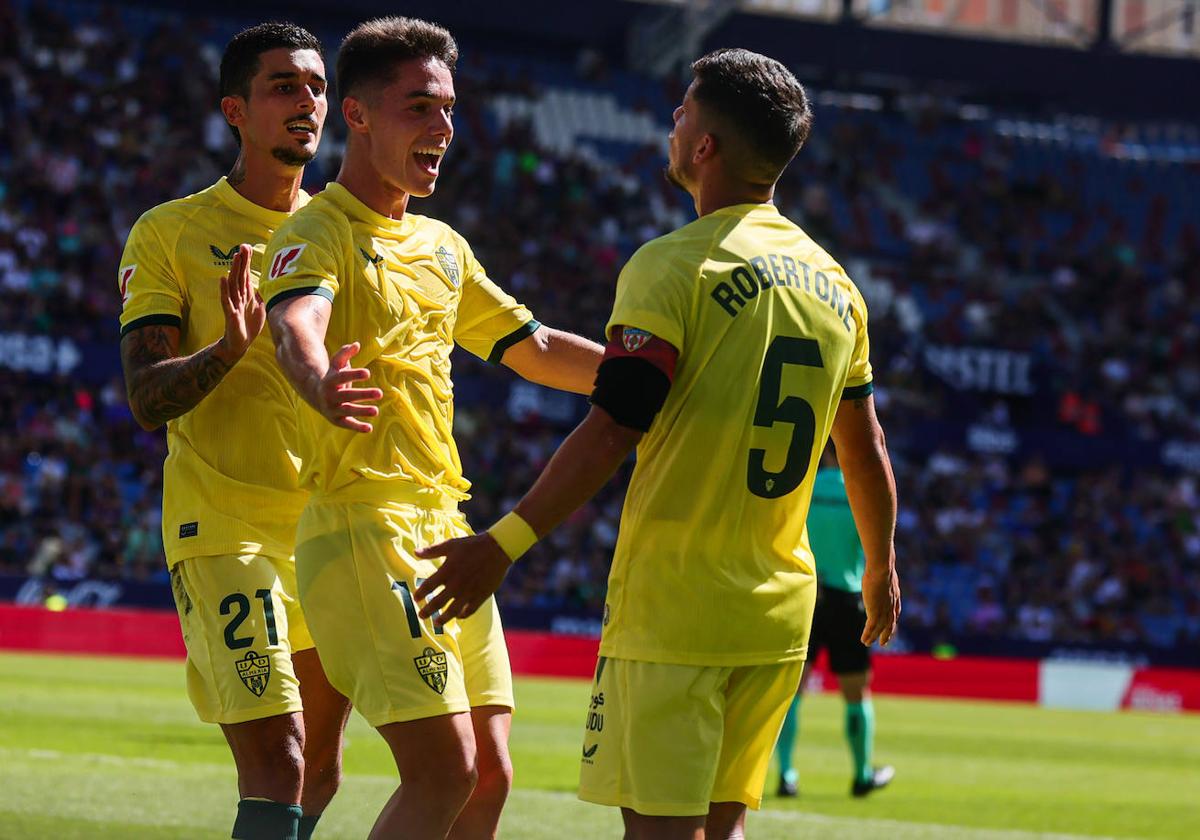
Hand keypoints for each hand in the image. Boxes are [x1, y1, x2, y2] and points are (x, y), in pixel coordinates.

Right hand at [217, 244, 264, 360]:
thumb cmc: (249, 324)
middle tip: (242, 246)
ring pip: (233, 284)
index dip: (246, 261)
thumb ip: (262, 294)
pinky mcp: (230, 313)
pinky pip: (226, 300)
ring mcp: (233, 303)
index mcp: (246, 294)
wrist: (240, 343)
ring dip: (234, 270)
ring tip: (235, 256)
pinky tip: (223, 278)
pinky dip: (224, 289)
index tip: (247, 246)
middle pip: (239, 275)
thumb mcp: (260, 307)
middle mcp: (238, 296)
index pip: (245, 274)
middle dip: (241, 261)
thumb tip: (270, 283)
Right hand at [318, 341, 382, 432]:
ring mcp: (332, 409)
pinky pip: (347, 424)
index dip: (354, 375)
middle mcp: (329, 396)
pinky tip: (369, 428)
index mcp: (329, 381)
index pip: (342, 377)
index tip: (368, 373)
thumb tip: (357, 344)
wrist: (316, 396)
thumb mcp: (336, 364)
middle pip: (347, 395)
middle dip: (363, 394)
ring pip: (347, 411)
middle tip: (380, 393)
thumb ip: (344, 353)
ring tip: (376, 411)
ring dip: (362, 411)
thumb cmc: (332, 377)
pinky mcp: (336, 420)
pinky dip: (357, 427)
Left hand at [414, 533, 512, 625]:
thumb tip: (415, 552)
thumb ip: (432, 551)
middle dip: (427, 611)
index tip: (416, 598)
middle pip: (437, 602)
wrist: (497, 549)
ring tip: (436, 623)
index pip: (428, 586)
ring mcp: (468, 592)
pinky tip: (458, 616)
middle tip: (421, 616)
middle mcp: (456, 584)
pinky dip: (462, 615)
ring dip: (443, 619)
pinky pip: (469, 610)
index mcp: (447, 571)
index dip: (420, 594)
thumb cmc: (472, 545)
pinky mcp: (481, 596)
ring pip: (452, 611)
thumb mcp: (451, 545)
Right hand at [860, 566, 900, 646]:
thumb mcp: (885, 571)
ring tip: (868, 643)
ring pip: (880, 628)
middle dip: (886, 634)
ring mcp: (884, 610)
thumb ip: (883, 574)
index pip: (895, 612)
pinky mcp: (875, 612)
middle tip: (883, 643)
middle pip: (890, 624)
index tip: (890, 626)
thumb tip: (879, 565)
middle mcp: (891, 606)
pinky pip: (871, 628)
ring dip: (874, 637)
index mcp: (895, 597)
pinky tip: (864, 640)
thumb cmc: (882, 566)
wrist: (882, 569)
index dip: (892, 620)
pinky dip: (868, 635)